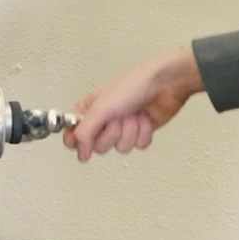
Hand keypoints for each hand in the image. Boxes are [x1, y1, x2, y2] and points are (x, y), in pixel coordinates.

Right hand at [63, 44, 203, 161]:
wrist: (164, 85)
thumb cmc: (133, 85)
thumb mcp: (101, 108)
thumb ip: (85, 132)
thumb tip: (80, 153)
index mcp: (88, 110)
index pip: (73, 135)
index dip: (80, 140)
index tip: (90, 136)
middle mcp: (103, 120)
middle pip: (99, 146)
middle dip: (113, 132)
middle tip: (118, 118)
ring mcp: (122, 128)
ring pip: (121, 147)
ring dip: (131, 131)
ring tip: (133, 114)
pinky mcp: (139, 133)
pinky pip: (138, 146)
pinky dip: (143, 133)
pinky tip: (144, 118)